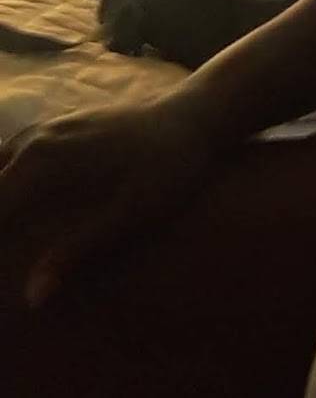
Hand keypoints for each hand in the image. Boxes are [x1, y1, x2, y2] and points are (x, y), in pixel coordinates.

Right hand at [0, 95, 215, 307]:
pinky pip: (16, 151)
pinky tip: (18, 198)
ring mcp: (49, 128)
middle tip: (9, 256)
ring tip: (13, 233)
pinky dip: (7, 176)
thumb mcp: (131, 215)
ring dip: (2, 196)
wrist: (195, 117)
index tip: (2, 271)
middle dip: (0, 219)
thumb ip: (79, 251)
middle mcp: (37, 140)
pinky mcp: (63, 124)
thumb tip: (31, 298)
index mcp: (44, 163)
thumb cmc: (168, 168)